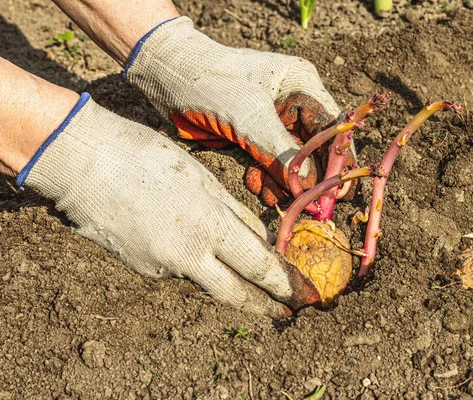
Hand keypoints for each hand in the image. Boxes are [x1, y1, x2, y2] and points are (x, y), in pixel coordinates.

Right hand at [17, 93, 320, 317]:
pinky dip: (188, 256)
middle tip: (286, 312)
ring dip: (225, 274)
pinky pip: (178, 266)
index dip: (284, 283)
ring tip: (232, 260)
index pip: (259, 266)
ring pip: (206, 277)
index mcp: (210, 225)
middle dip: (265, 304)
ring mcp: (162, 267)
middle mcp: (188, 255)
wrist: (81, 163)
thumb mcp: (202, 177)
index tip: (302, 294)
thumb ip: (234, 212)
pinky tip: (175, 232)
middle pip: (236, 293)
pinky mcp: (142, 268)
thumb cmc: (146, 156)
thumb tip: (258, 238)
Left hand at [124, 17, 356, 205]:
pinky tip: (257, 187)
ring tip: (274, 197)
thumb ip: (281, 151)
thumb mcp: (248, 116)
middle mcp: (293, 104)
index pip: (333, 126)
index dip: (338, 159)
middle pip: (316, 148)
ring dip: (285, 183)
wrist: (166, 78)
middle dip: (311, 177)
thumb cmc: (209, 82)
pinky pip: (270, 165)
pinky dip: (266, 179)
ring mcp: (273, 123)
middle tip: (310, 205)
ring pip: (292, 162)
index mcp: (301, 85)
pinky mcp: (254, 138)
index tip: (336, 190)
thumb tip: (310, 186)